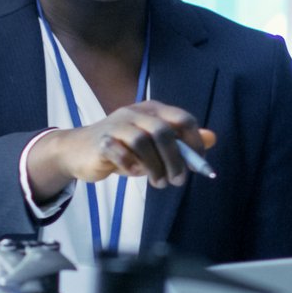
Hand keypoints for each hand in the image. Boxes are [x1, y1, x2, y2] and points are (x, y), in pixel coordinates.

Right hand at [42, 100, 215, 190]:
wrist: (80, 151)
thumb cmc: (123, 148)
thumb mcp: (155, 144)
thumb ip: (181, 141)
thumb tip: (212, 138)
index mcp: (153, 110)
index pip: (183, 119)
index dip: (195, 143)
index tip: (198, 166)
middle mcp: (135, 113)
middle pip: (164, 132)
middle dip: (176, 160)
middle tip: (178, 181)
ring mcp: (116, 125)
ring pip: (142, 142)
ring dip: (155, 167)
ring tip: (159, 182)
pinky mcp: (101, 141)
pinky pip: (119, 152)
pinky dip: (130, 166)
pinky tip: (133, 173)